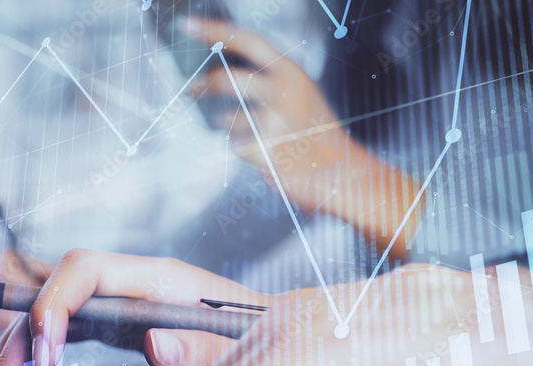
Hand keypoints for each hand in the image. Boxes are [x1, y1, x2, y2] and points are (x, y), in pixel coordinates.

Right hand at [0, 249, 268, 365]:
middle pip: (51, 297)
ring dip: (11, 359)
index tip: (46, 357)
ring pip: (46, 318)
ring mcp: (118, 305)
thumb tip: (153, 345)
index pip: (85, 270)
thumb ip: (203, 351)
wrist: (280, 337)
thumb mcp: (243, 351)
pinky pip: (59, 336)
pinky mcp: (114, 327)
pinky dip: (29, 364)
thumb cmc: (263, 340)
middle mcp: (131, 286)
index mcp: (160, 280)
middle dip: (17, 344)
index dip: (54, 305)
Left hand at [184, 19, 421, 248]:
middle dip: (202, 84)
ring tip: (254, 135)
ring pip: (228, 120)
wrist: (344, 173)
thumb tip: (217, 75)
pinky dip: (245, 151)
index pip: (248, 41)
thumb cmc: (317, 135)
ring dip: (232, 128)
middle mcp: (284, 93)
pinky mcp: (265, 152)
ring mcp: (273, 123)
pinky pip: (237, 147)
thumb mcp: (300, 95)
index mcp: (293, 73)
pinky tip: (268, 155)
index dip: (215, 30)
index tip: (188, 26)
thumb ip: (267, 81)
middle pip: (226, 79)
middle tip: (191, 88)